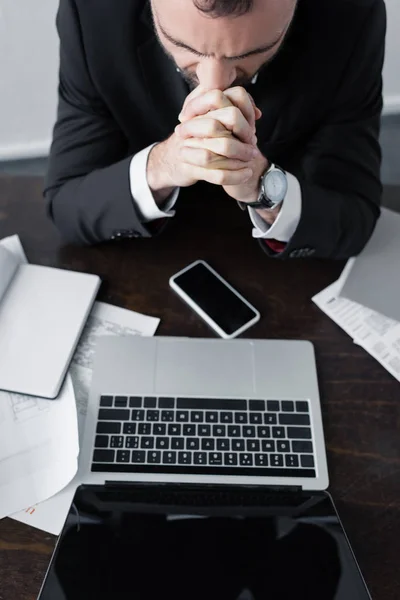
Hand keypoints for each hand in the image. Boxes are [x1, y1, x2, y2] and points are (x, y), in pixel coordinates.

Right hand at [147, 87, 262, 203]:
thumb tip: (257, 113)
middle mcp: (190, 125)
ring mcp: (188, 147)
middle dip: (243, 133)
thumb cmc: (195, 138)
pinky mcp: (189, 168)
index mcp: (196, 109)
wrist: (168, 161)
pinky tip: (246, 174)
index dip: (241, 109)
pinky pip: (216, 173)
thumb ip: (231, 110)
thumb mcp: (209, 116)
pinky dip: (235, 175)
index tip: (251, 123)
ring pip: (220, 148)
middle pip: (221, 121)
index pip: (219, 98)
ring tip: (251, 159)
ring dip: (240, 155)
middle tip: (252, 143)